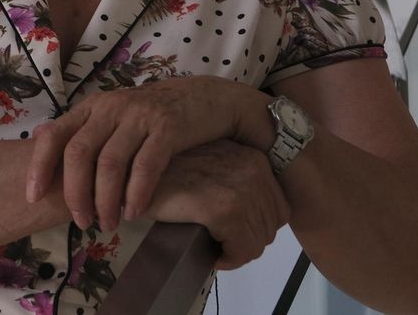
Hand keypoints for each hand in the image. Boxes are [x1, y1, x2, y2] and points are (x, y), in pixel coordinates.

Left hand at [24, 75, 265, 232]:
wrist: (207, 99)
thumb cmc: (153, 117)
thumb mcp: (115, 118)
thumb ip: (84, 132)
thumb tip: (43, 148)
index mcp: (92, 107)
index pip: (54, 134)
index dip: (39, 166)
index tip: (33, 197)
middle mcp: (112, 107)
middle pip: (80, 153)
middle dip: (75, 193)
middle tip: (82, 221)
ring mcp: (140, 116)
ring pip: (110, 163)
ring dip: (105, 200)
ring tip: (107, 223)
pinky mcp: (168, 127)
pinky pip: (145, 166)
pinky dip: (136, 194)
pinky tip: (134, 212)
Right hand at [149, 140, 289, 269]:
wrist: (137, 172)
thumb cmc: (170, 173)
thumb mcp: (215, 167)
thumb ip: (238, 183)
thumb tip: (254, 220)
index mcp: (254, 158)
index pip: (280, 210)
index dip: (257, 229)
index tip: (234, 234)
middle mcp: (253, 170)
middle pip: (270, 228)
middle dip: (246, 242)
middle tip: (222, 245)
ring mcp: (240, 189)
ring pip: (256, 242)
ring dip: (235, 252)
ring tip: (215, 249)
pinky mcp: (222, 209)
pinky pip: (240, 250)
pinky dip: (228, 259)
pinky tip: (211, 255)